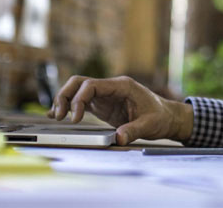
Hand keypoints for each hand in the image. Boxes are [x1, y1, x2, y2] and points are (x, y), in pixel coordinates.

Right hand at [48, 76, 193, 144]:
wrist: (167, 117)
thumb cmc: (160, 116)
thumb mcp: (150, 125)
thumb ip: (133, 130)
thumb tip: (118, 138)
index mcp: (122, 86)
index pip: (92, 85)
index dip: (79, 99)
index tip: (75, 118)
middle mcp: (110, 88)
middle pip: (79, 83)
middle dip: (65, 96)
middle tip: (59, 116)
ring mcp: (105, 96)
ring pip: (77, 90)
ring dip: (64, 100)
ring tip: (56, 117)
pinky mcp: (103, 105)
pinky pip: (81, 102)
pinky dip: (69, 107)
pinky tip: (58, 116)